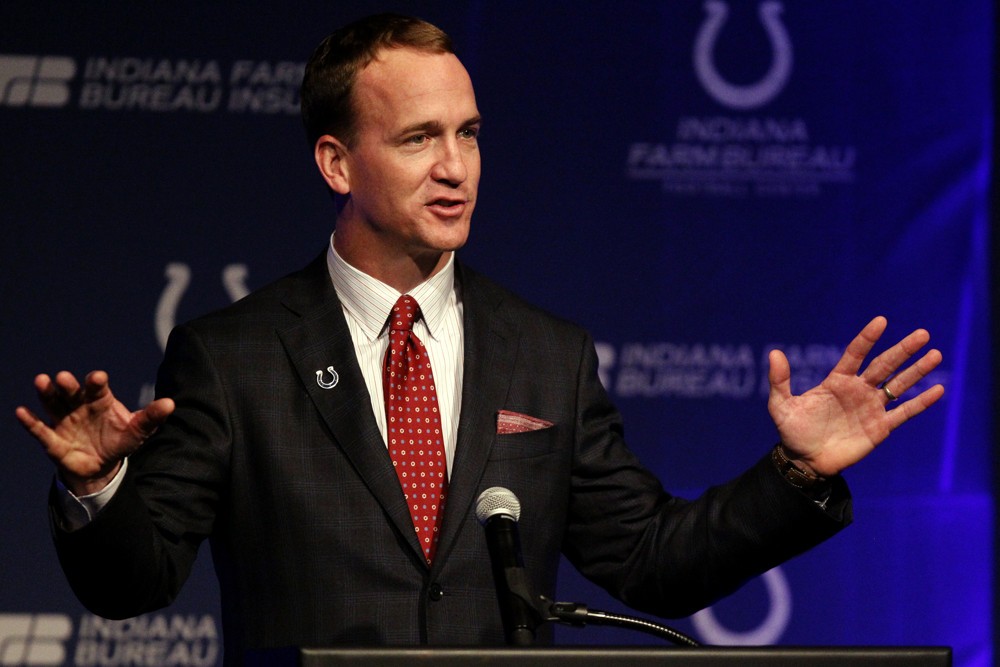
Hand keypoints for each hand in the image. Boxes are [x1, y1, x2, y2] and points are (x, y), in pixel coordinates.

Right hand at [15, 370, 173, 495]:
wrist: (101, 466)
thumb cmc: (119, 440)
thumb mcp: (137, 431)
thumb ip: (151, 417)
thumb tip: (170, 403)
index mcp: (100, 401)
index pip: (97, 388)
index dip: (96, 382)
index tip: (98, 377)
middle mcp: (79, 406)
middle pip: (72, 392)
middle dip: (68, 385)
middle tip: (63, 377)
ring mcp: (64, 421)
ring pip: (53, 404)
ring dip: (46, 394)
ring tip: (41, 381)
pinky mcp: (52, 439)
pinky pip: (39, 429)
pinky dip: (30, 421)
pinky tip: (21, 411)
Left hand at [767, 316, 943, 477]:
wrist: (805, 461)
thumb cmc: (793, 431)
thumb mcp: (781, 405)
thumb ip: (780, 380)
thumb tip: (774, 353)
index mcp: (837, 381)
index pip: (855, 354)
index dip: (867, 338)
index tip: (881, 321)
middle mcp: (858, 390)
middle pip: (884, 365)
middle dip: (903, 350)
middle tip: (923, 334)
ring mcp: (871, 408)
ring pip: (898, 385)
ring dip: (917, 371)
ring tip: (935, 354)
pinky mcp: (880, 428)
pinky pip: (904, 412)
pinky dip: (920, 402)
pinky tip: (938, 389)